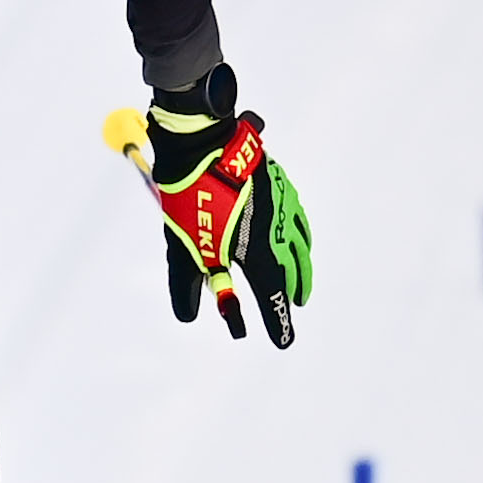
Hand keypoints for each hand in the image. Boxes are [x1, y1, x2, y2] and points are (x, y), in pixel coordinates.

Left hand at [116, 67, 312, 347]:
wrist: (202, 140)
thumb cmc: (190, 195)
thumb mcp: (183, 245)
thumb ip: (186, 282)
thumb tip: (187, 316)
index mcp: (257, 251)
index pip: (272, 295)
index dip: (278, 322)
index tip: (284, 342)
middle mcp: (276, 231)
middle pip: (291, 271)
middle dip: (291, 293)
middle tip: (293, 307)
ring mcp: (282, 206)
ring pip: (298, 245)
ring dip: (299, 266)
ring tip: (297, 279)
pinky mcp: (279, 186)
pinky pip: (294, 221)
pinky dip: (297, 238)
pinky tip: (293, 238)